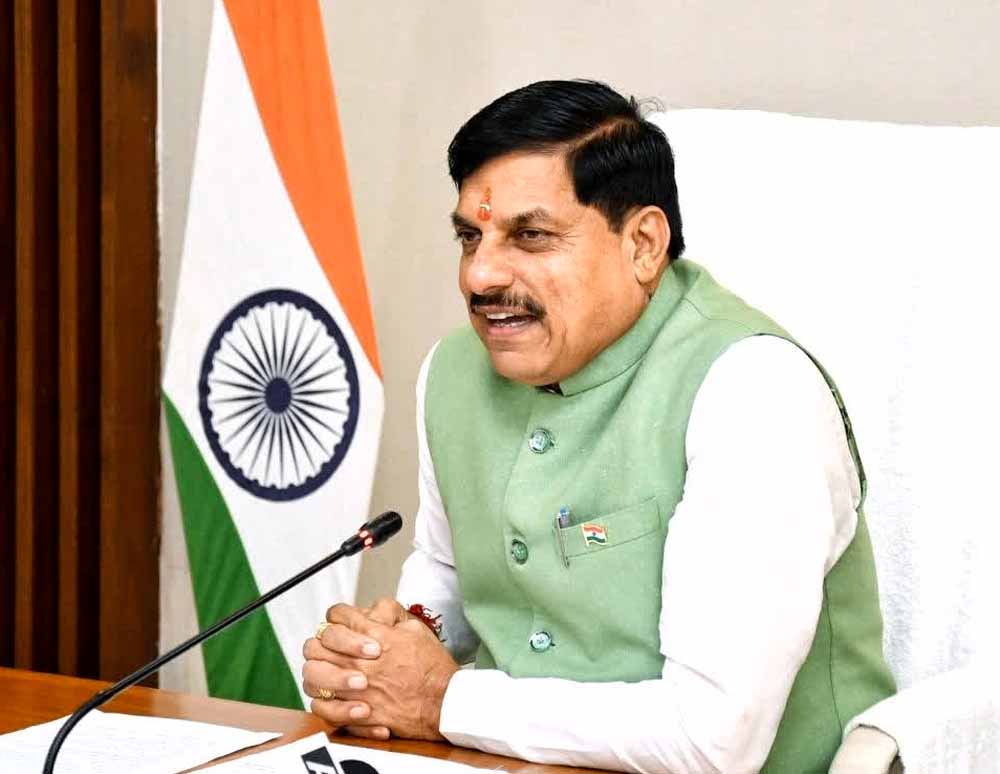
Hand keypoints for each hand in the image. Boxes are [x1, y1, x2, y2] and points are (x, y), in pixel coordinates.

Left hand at [301, 599, 459, 740]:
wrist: (443, 702)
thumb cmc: (432, 668)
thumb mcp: (415, 628)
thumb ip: (389, 616)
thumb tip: (373, 613)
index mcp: (372, 635)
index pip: (336, 616)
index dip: (337, 618)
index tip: (343, 624)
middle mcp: (358, 661)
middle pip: (315, 646)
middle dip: (320, 644)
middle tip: (331, 650)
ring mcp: (354, 688)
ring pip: (312, 677)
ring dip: (318, 673)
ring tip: (331, 674)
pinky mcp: (356, 713)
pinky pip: (323, 707)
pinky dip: (324, 702)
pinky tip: (335, 698)